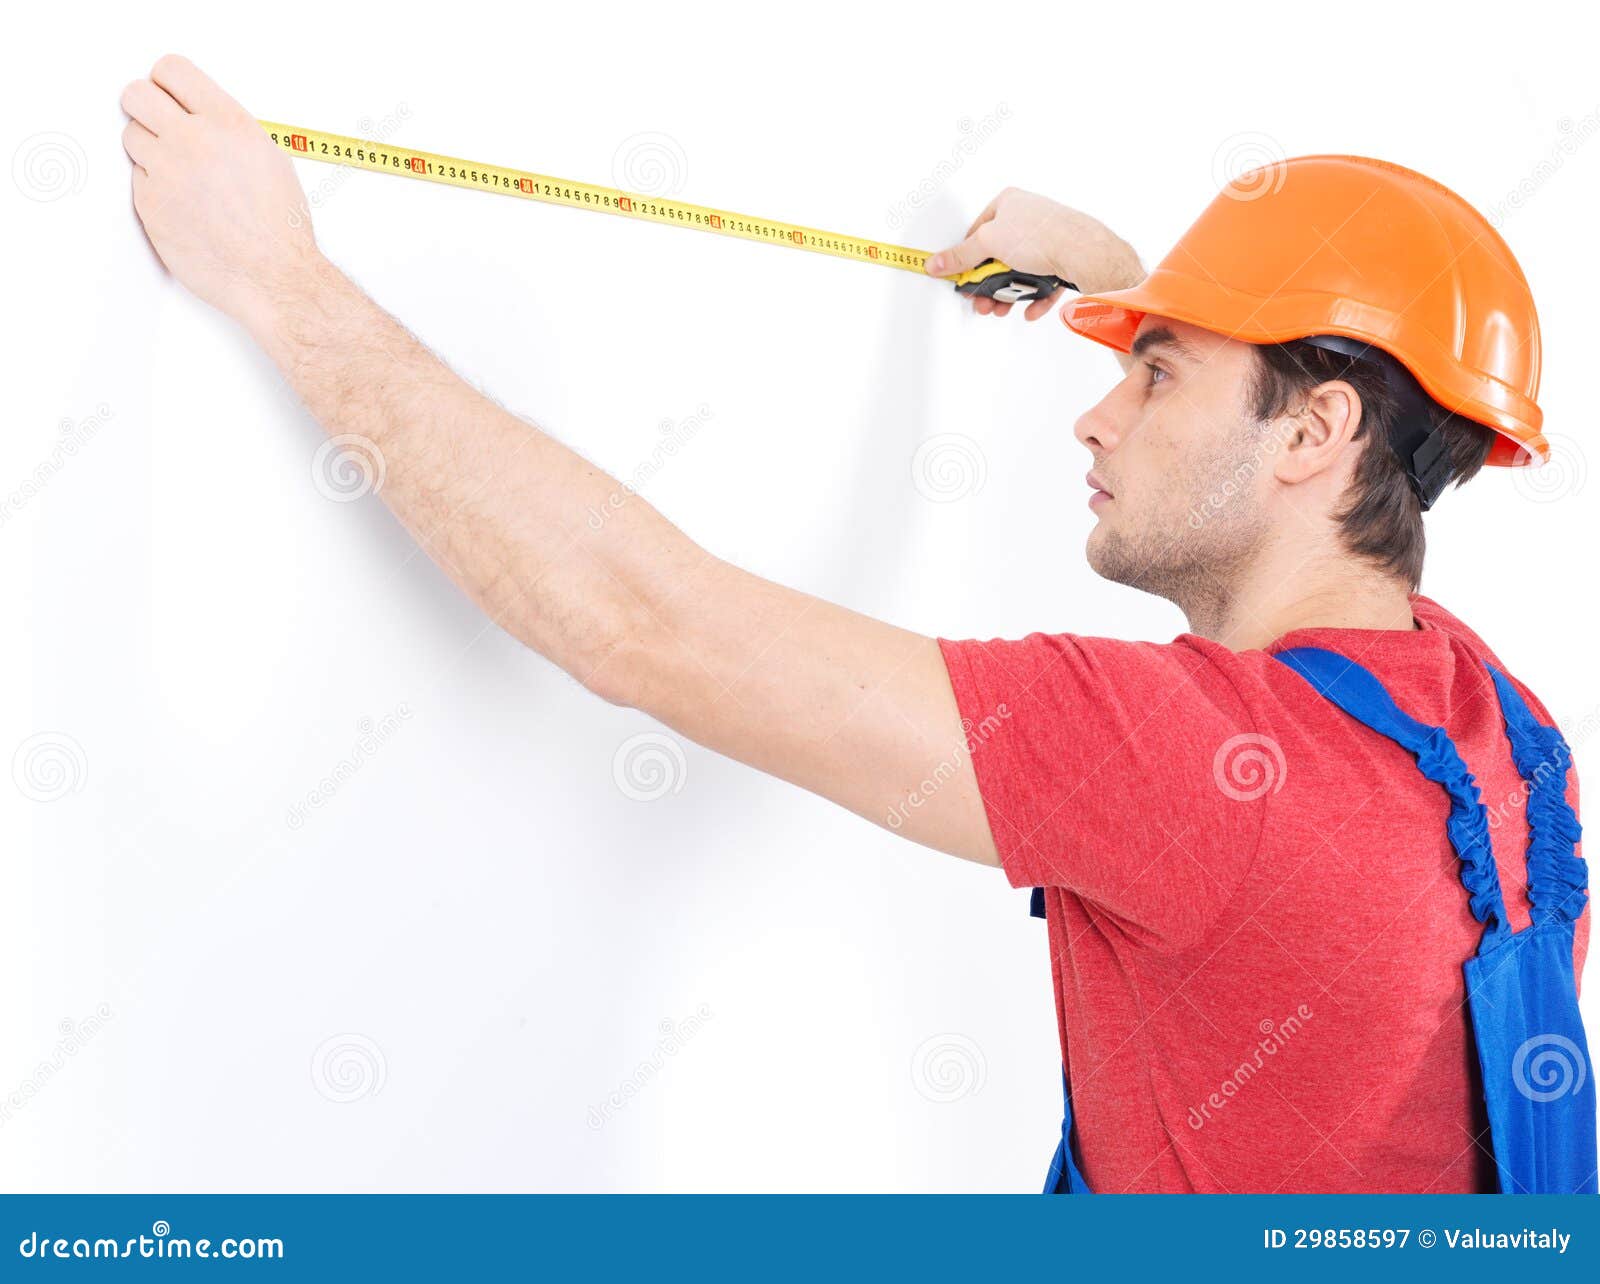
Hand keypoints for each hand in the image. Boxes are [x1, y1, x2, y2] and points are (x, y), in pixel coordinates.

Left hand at [121, 55, 317, 333]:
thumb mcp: (270, 159)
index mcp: (228, 123)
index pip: (171, 70)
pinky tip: (184, 206)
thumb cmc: (280, 228)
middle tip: (156, 124)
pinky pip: (138, 180)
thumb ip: (228, 129)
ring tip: (179, 174)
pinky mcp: (150, 203)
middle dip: (143, 106)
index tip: (167, 94)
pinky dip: (156, 189)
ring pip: (131, 137)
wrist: (274, 276)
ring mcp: (166, 171)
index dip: (166, 82)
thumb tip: (201, 117)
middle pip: (136, 95)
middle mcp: (193, 140)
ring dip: (149, 150)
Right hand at [925, 187, 1142, 319]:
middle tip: (983, 300)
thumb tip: (936, 263)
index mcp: (1008, 203)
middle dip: (989, 284)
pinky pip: (1042, 281)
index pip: (977, 232)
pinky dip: (1033, 297)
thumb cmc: (1043, 234)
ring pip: (1019, 272)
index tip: (962, 279)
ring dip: (1008, 294)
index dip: (967, 258)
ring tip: (1004, 307)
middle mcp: (1028, 217)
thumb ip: (960, 256)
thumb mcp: (988, 243)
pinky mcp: (1061, 258)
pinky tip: (1030, 307)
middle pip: (997, 256)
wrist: (1083, 252)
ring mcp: (1046, 238)